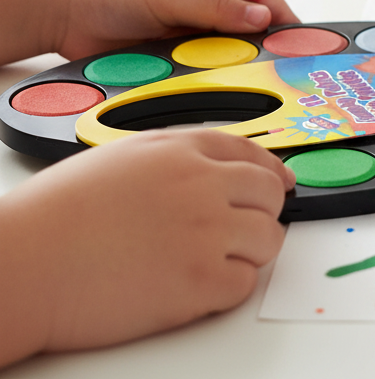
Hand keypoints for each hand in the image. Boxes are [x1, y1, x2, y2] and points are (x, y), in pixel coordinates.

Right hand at [0, 129, 293, 365]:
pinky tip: (199, 286)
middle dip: (263, 211)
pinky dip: (229, 287)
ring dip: (252, 250)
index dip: (272, 170)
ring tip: (218, 261)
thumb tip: (211, 168)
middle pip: (269, 194)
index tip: (282, 183)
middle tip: (245, 229)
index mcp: (183, 151)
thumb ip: (175, 156)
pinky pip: (244, 283)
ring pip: (268, 238)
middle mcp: (202, 185)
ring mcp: (205, 233)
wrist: (27, 261)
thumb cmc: (58, 214)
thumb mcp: (122, 156)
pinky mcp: (199, 282)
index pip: (252, 153)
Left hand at [52, 0, 299, 60]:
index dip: (278, 10)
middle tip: (282, 65)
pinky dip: (207, 75)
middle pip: (243, 21)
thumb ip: (215, 5)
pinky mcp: (167, 51)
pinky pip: (196, 65)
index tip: (298, 35)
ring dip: (233, 61)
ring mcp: (183, 25)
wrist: (57, 8)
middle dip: (261, 41)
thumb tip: (262, 16)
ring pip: (221, 47)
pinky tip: (218, 86)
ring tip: (254, 80)